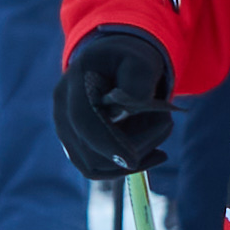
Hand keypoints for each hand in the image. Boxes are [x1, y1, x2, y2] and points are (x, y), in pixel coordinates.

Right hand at [51, 25, 176, 183]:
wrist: (111, 64)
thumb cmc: (128, 61)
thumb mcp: (141, 61)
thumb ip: (137, 82)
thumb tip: (126, 113)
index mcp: (75, 83)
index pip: (83, 120)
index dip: (106, 142)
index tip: (133, 161)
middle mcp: (62, 111)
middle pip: (92, 150)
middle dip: (136, 147)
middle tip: (168, 123)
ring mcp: (65, 132)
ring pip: (96, 164)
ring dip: (135, 156)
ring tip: (160, 128)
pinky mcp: (74, 147)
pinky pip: (98, 168)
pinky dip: (126, 165)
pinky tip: (152, 151)